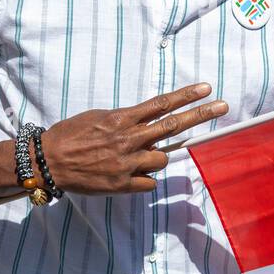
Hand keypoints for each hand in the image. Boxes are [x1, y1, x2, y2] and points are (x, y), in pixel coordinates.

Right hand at [39, 83, 226, 194]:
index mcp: (122, 119)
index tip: (206, 89)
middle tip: (223, 106)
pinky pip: (148, 182)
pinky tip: (129, 174)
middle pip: (173, 125)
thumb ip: (125, 119)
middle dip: (201, 114)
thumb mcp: (98, 117)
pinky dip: (144, 177)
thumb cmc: (71, 135)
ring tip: (137, 156)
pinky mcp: (123, 184)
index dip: (186, 96)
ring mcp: (127, 163)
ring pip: (163, 158)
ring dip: (157, 156)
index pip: (161, 104)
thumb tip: (147, 122)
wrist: (49, 161)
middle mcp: (129, 139)